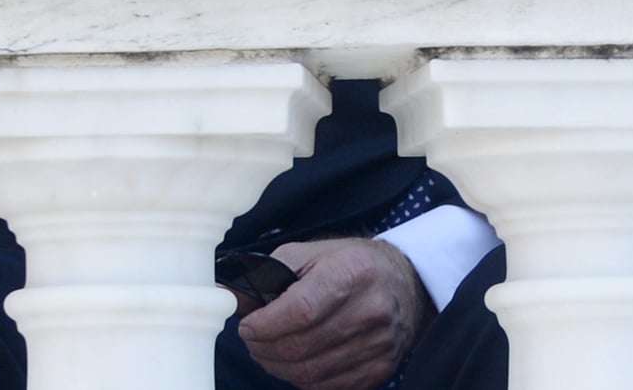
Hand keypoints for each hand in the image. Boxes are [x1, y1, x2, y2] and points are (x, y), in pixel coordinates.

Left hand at [236, 238, 432, 389]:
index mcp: (353, 272)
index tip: (248, 325)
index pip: (298, 311)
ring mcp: (380, 342)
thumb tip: (227, 297)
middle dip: (263, 348)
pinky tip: (299, 359)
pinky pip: (326, 386)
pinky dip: (302, 378)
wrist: (405, 282)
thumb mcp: (312, 255)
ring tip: (271, 350)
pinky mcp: (381, 367)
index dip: (263, 325)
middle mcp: (372, 308)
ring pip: (309, 372)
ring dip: (278, 366)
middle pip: (299, 346)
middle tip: (254, 339)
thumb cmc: (351, 265)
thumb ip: (268, 275)